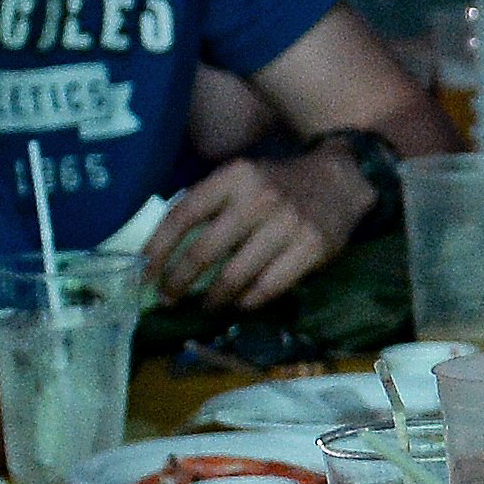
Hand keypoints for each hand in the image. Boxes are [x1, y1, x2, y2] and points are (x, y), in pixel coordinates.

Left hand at [143, 148, 372, 312]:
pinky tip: (240, 303)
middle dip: (179, 282)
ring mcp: (288, 224)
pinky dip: (248, 301)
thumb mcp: (240, 178)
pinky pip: (269, 286)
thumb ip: (207, 204)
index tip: (144, 274)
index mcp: (234, 177)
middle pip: (204, 251)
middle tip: (169, 299)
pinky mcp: (312, 247)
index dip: (158, 249)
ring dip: (213, 298)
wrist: (339, 179)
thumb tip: (163, 251)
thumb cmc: (277, 184)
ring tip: (206, 306)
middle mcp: (259, 198)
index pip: (183, 215)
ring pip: (235, 276)